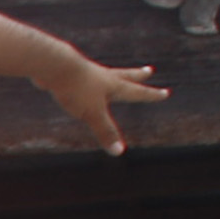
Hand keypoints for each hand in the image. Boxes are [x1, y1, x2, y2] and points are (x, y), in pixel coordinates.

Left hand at [38, 50, 163, 154]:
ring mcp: (86, 72)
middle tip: (149, 70)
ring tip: (114, 75)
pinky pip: (82, 76)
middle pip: (125, 75)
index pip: (137, 92)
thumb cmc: (76, 88)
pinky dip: (86, 77)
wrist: (54, 66)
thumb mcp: (93, 114)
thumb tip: (118, 152)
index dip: (151, 95)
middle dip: (138, 76)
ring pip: (104, 73)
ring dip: (112, 75)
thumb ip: (105, 131)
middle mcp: (103, 76)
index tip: (165, 93)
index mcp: (113, 85)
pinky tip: (79, 78)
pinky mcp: (70, 72)